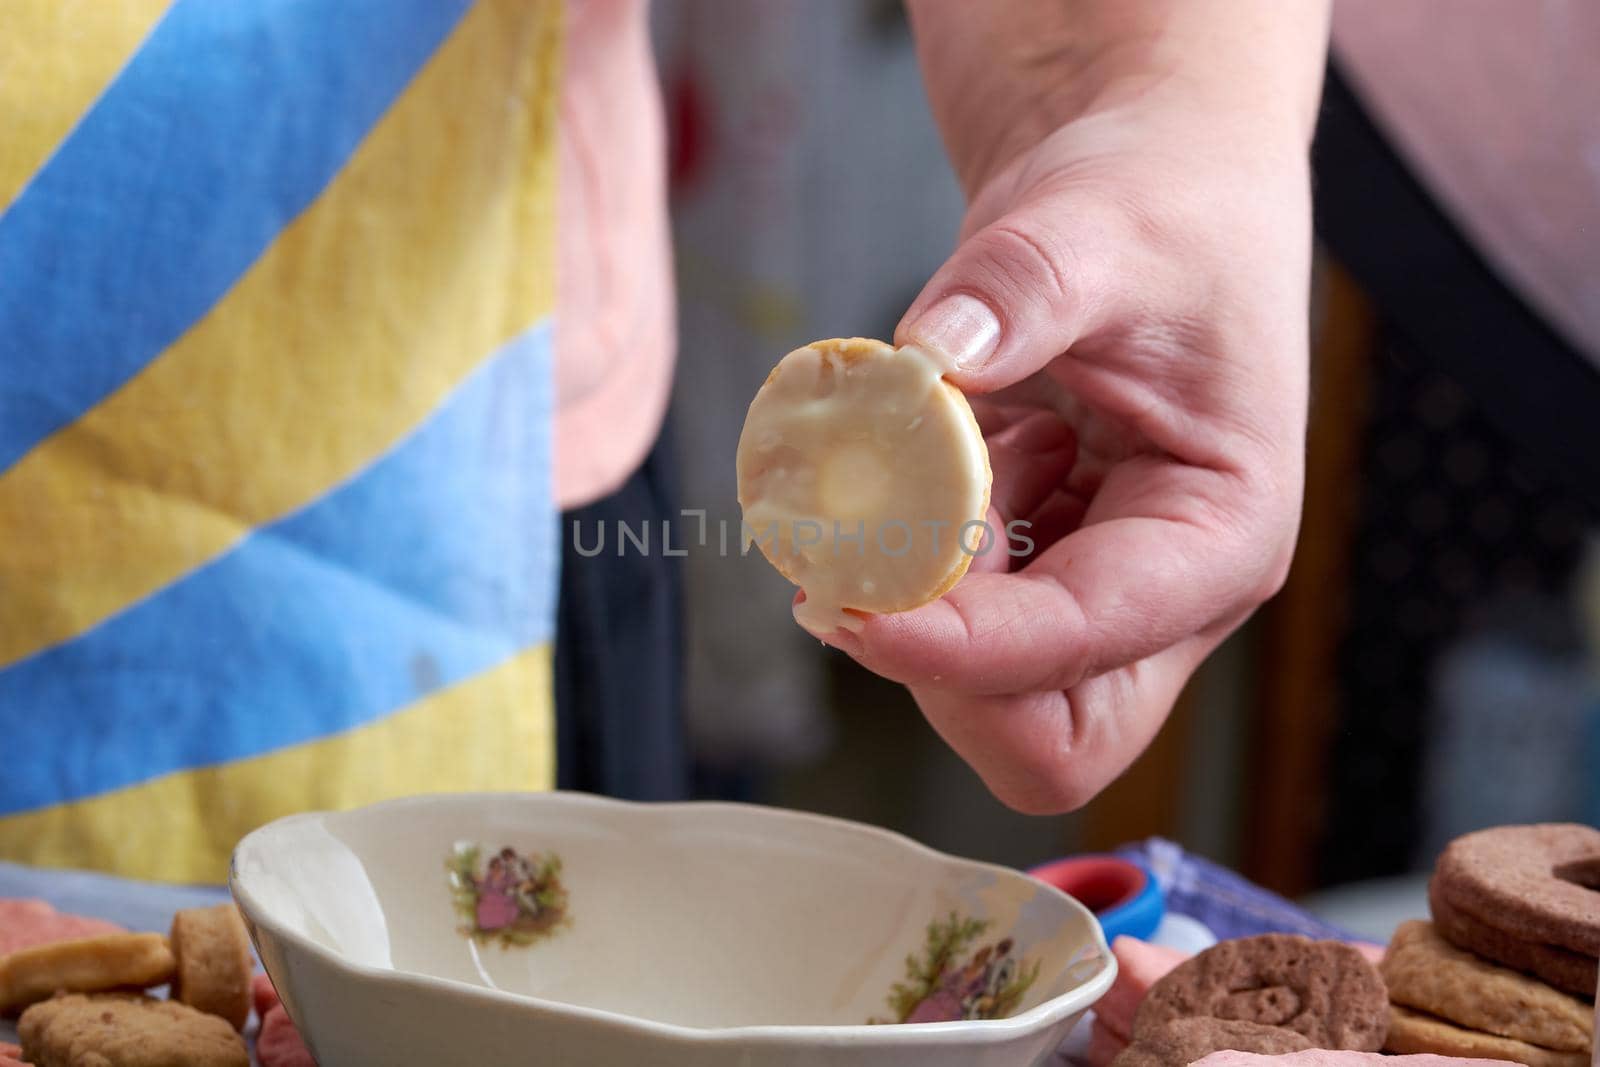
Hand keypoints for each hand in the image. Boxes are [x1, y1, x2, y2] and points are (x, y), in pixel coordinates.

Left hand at [799, 2, 1327, 811]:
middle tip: (872, 544)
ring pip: (985, 691)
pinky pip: (955, 618)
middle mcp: (1167, 594)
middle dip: (938, 665)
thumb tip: (927, 359)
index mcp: (1222, 536)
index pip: (1081, 645)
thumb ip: (1018, 289)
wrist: (1153, 182)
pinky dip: (912, 554)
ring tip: (946, 443)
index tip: (842, 599)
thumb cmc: (1163, 202)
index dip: (956, 648)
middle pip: (1043, 735)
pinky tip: (947, 445)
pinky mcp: (1041, 569)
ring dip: (920, 595)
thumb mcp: (1099, 223)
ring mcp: (1101, 590)